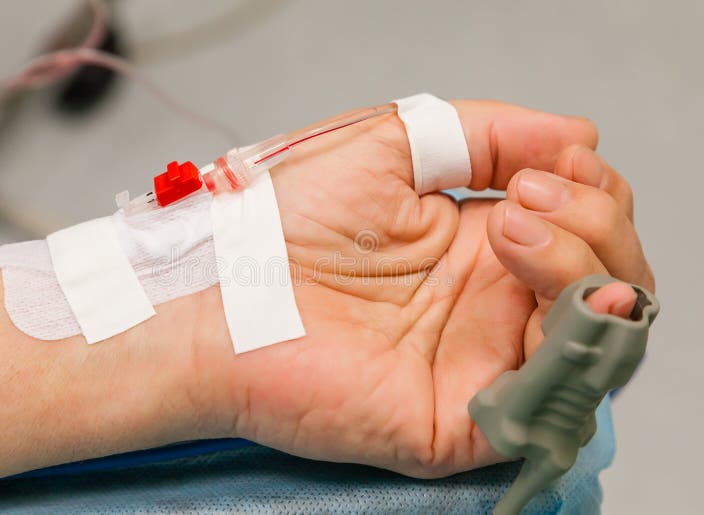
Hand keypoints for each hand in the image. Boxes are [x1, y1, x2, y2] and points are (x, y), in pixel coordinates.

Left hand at [210, 100, 653, 476]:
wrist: (219, 294)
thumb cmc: (285, 221)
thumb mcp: (390, 147)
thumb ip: (482, 134)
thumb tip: (577, 133)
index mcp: (479, 247)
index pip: (582, 222)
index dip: (593, 188)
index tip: (553, 160)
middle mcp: (490, 306)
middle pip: (606, 277)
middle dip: (597, 223)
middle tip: (523, 200)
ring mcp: (482, 364)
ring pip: (596, 336)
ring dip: (589, 270)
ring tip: (519, 228)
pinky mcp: (460, 420)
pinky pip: (553, 403)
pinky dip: (580, 351)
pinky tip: (553, 299)